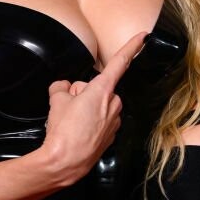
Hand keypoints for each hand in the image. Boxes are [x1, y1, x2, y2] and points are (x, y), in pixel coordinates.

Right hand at [42, 31, 146, 184]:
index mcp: (102, 91)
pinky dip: (89, 122)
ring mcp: (114, 121)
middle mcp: (113, 104)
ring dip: (86, 108)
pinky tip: (78, 132)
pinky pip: (100, 120)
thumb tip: (64, 88)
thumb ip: (62, 87)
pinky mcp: (110, 136)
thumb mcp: (56, 100)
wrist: (64, 163)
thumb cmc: (63, 133)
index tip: (143, 36)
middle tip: (68, 107)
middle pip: (97, 88)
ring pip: (98, 104)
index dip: (132, 47)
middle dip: (83, 93)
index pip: (119, 63)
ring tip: (71, 123)